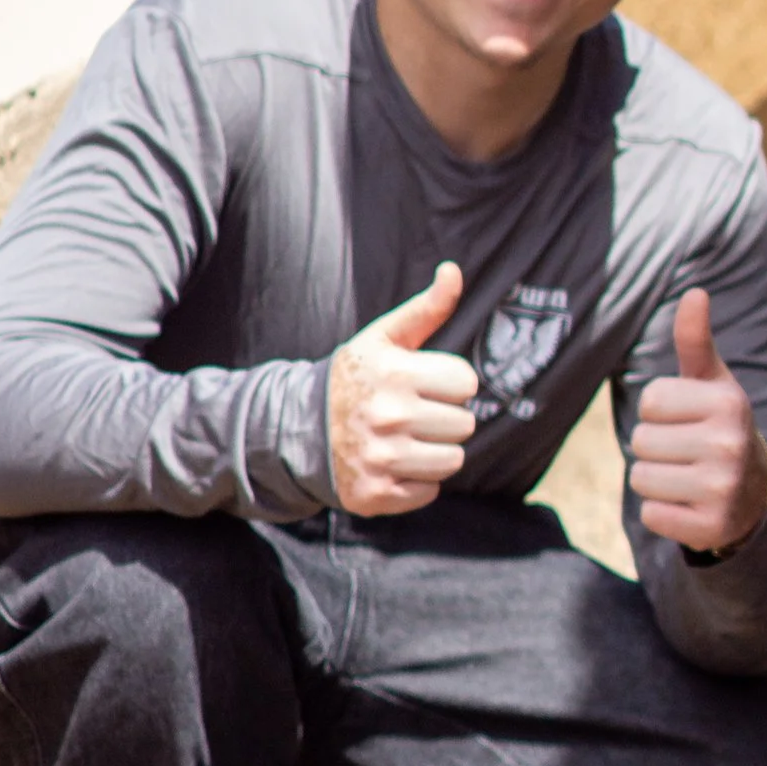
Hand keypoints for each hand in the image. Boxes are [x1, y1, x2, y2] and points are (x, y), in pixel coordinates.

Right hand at [326, 263, 479, 516]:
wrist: (300, 428)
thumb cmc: (356, 378)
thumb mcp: (383, 338)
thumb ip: (425, 308)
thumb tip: (453, 271)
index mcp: (394, 373)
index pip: (466, 383)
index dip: (449, 382)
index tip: (422, 383)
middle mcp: (387, 416)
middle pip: (464, 424)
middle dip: (444, 417)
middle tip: (413, 413)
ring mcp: (380, 459)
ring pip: (453, 460)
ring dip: (436, 451)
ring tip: (407, 439)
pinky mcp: (376, 494)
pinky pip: (430, 491)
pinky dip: (417, 481)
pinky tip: (393, 464)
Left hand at [630, 290, 766, 553]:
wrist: (754, 494)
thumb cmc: (719, 427)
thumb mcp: (712, 383)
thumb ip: (696, 340)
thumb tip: (695, 292)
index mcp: (728, 402)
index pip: (650, 401)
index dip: (660, 412)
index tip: (688, 421)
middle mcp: (730, 444)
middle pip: (641, 441)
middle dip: (656, 448)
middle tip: (687, 453)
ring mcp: (722, 488)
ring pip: (641, 478)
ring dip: (656, 481)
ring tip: (687, 477)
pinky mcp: (711, 527)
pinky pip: (651, 514)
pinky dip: (663, 512)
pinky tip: (690, 505)